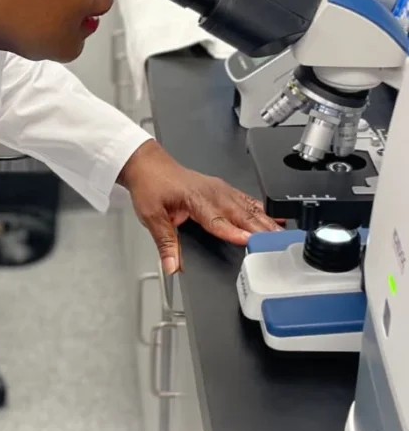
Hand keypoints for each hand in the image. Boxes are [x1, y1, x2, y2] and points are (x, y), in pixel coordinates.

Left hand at [117, 140, 280, 273]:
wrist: (148, 163)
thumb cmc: (150, 184)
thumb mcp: (151, 215)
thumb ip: (165, 243)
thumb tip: (172, 266)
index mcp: (195, 198)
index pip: (217, 220)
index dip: (234, 232)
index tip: (250, 241)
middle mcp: (211, 192)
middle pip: (239, 213)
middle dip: (260, 228)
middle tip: (279, 243)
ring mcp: (218, 189)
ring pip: (247, 206)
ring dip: (265, 220)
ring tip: (283, 233)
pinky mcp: (221, 189)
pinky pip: (245, 199)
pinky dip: (261, 209)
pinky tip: (273, 217)